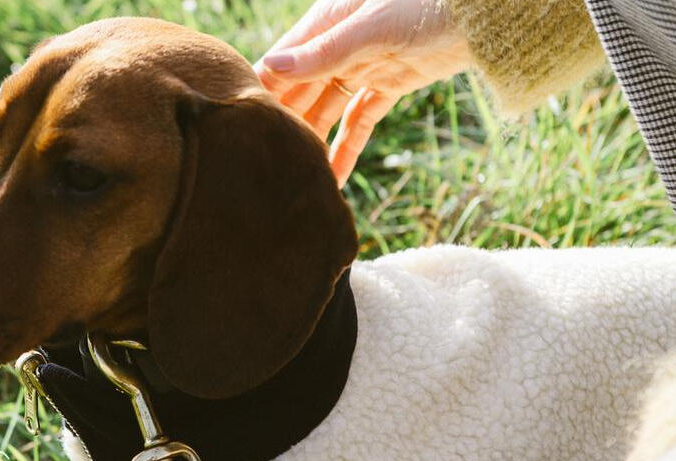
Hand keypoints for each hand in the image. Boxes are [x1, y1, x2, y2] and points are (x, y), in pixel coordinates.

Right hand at [255, 0, 471, 185]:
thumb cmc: (429, 2)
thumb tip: (271, 67)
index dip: (261, 95)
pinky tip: (333, 178)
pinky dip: (347, 148)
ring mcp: (363, 66)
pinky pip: (360, 122)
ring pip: (327, 111)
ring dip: (312, 142)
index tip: (240, 131)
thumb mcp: (373, 29)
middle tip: (262, 166)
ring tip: (293, 178)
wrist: (485, 14)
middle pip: (300, 92)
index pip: (281, 64)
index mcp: (326, 22)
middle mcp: (338, 45)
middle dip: (283, 125)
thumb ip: (324, 53)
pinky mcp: (389, 84)